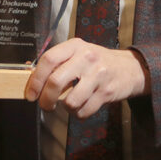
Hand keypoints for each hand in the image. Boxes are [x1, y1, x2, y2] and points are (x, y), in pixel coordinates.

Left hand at [24, 38, 147, 118]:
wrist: (129, 68)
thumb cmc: (96, 62)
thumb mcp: (78, 53)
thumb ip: (58, 63)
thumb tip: (32, 82)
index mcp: (75, 46)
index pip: (48, 60)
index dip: (35, 80)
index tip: (31, 94)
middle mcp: (87, 57)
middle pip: (56, 82)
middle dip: (46, 99)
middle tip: (45, 105)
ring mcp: (98, 75)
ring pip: (70, 101)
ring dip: (66, 108)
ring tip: (70, 103)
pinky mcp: (107, 91)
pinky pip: (84, 111)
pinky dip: (79, 113)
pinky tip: (83, 105)